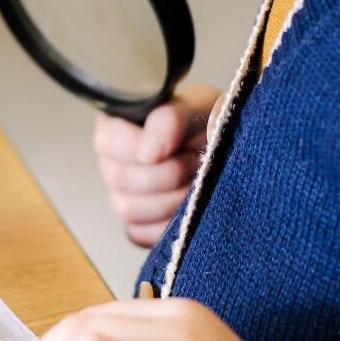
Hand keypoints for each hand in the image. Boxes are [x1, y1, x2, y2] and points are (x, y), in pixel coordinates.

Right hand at [95, 81, 220, 246]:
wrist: (230, 150)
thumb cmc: (209, 122)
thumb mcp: (197, 106)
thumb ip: (170, 119)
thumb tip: (147, 153)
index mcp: (116, 125)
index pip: (109, 142)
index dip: (142, 147)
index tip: (178, 147)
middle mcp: (112, 162)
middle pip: (121, 179)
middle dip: (169, 174)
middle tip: (196, 161)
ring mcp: (121, 196)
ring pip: (128, 209)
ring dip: (171, 199)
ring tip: (195, 183)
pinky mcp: (136, 225)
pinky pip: (140, 234)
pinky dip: (169, 224)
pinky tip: (187, 206)